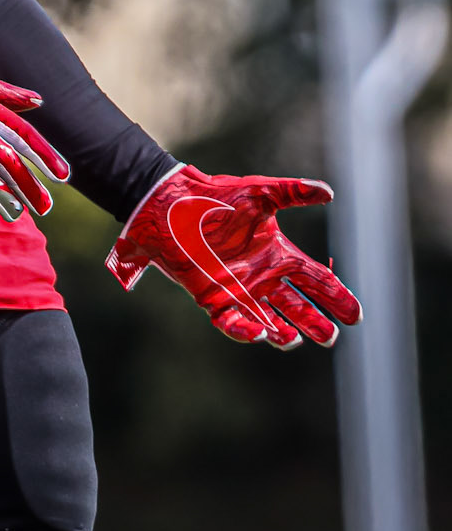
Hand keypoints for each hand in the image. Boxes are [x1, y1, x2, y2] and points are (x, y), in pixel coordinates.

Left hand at [105, 163, 361, 349]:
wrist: (174, 205)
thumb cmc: (217, 196)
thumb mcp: (260, 193)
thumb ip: (293, 193)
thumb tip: (329, 192)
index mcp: (278, 254)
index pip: (316, 280)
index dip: (337, 297)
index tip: (356, 315)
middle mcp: (263, 276)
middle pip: (298, 307)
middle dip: (315, 322)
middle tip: (330, 336)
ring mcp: (239, 290)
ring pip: (269, 320)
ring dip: (284, 332)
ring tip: (294, 338)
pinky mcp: (213, 298)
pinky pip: (233, 322)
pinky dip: (246, 331)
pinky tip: (259, 334)